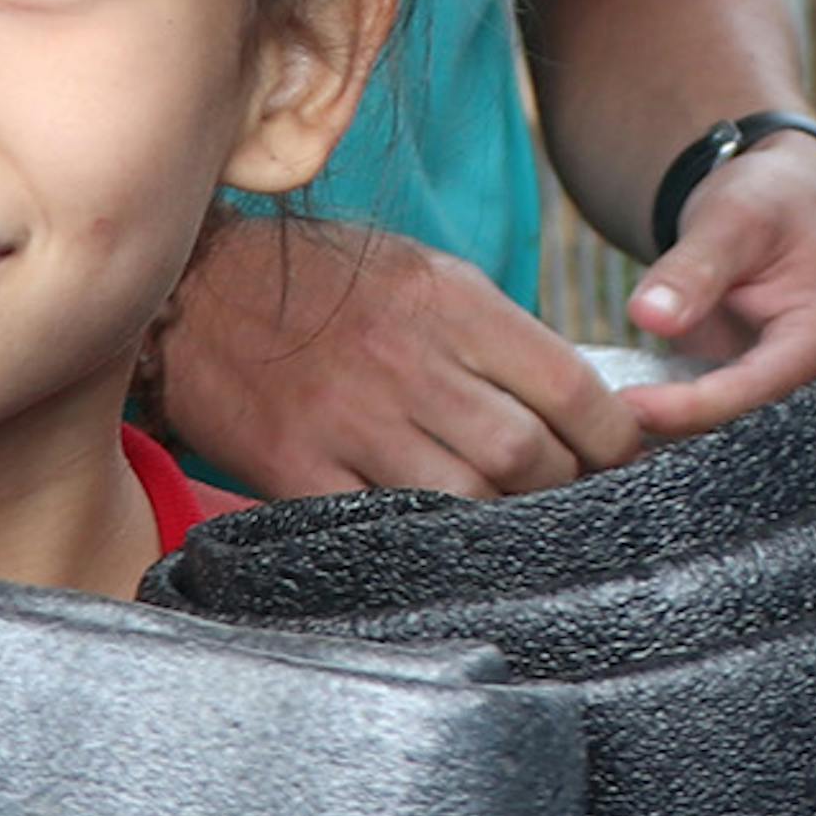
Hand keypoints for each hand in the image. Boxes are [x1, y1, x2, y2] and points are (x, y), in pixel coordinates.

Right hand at [146, 212, 644, 497]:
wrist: (194, 286)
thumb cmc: (324, 281)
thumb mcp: (424, 275)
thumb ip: (497, 335)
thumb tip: (580, 405)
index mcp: (450, 303)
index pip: (569, 387)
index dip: (613, 438)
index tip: (621, 460)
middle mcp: (408, 360)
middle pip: (526, 454)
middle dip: (560, 486)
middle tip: (565, 498)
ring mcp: (351, 418)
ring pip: (468, 498)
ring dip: (502, 520)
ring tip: (509, 520)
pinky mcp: (298, 466)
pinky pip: (384, 525)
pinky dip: (423, 539)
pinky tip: (437, 538)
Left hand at [606, 126, 815, 440]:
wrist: (779, 202)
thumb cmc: (766, 202)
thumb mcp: (730, 219)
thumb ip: (693, 269)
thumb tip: (649, 317)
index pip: (755, 391)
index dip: (691, 407)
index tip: (628, 407)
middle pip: (747, 428)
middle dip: (680, 434)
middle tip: (605, 431)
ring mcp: (791, 390)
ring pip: (732, 435)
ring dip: (674, 437)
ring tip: (607, 431)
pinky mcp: (760, 393)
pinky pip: (719, 421)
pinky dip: (675, 422)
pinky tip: (625, 420)